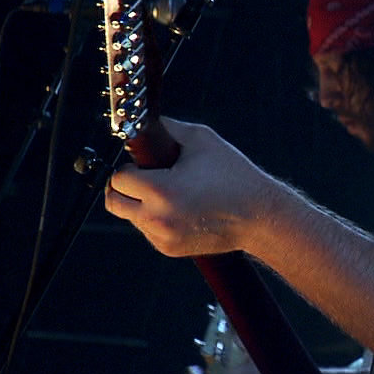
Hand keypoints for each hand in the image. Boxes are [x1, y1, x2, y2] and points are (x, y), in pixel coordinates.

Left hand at [105, 118, 283, 256]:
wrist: (260, 217)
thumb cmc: (233, 175)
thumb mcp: (202, 140)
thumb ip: (167, 129)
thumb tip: (142, 124)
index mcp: (162, 191)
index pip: (119, 178)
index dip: (130, 167)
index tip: (144, 164)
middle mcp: (157, 218)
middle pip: (113, 202)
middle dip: (123, 187)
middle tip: (142, 178)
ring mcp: (161, 237)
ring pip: (130, 217)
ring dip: (140, 203)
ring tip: (172, 193)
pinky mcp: (168, 249)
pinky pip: (147, 230)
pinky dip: (156, 218)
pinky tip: (181, 209)